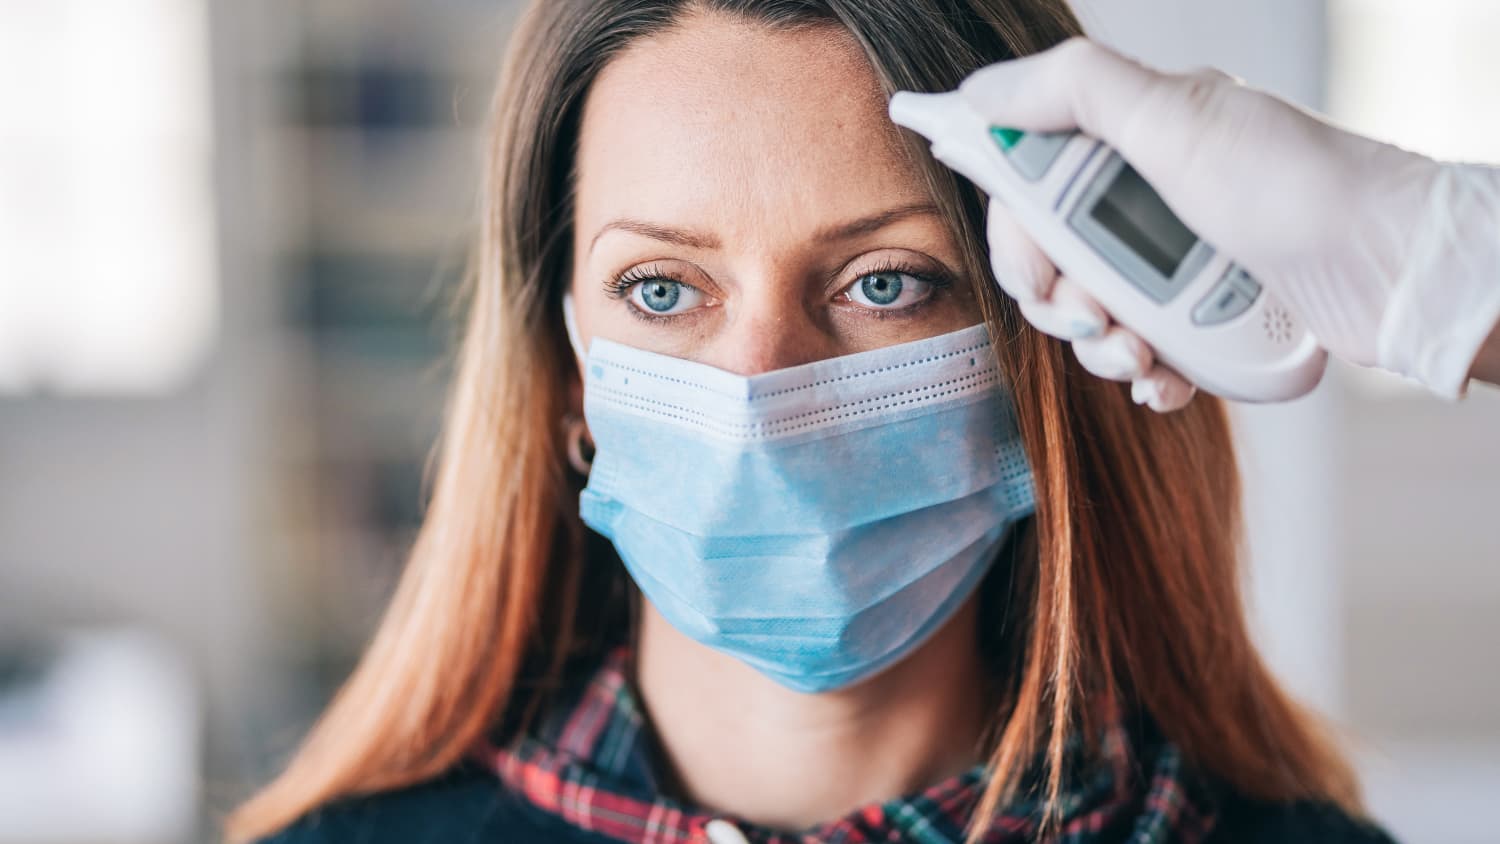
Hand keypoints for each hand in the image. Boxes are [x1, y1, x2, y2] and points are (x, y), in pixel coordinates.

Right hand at [961, 38, 1499, 406]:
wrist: (1391, 270)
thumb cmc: (1296, 186)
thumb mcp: (1176, 118)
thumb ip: (1074, 90)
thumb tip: (985, 90)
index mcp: (1134, 140)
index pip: (1030, 182)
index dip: (1014, 231)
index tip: (1030, 266)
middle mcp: (1151, 199)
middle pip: (1053, 262)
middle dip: (1060, 302)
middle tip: (1091, 316)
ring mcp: (1179, 264)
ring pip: (1094, 319)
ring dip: (1102, 349)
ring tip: (1142, 353)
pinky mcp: (1207, 320)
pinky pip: (1146, 358)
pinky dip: (1147, 377)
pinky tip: (1166, 379)